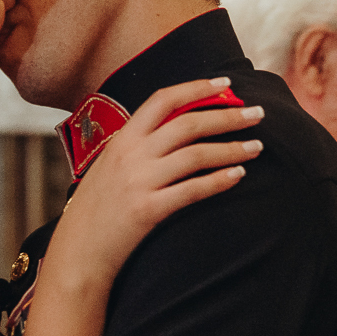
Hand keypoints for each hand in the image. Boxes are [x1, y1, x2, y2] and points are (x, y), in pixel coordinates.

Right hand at [47, 77, 263, 290]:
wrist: (78, 251)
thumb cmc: (96, 210)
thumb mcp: (109, 167)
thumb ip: (137, 148)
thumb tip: (175, 130)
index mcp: (122, 139)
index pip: (163, 100)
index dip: (197, 88)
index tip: (225, 84)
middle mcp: (130, 155)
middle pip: (188, 123)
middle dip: (228, 116)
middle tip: (258, 114)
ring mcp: (139, 182)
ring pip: (196, 154)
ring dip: (232, 148)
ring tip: (257, 147)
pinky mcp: (148, 210)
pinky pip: (192, 190)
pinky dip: (219, 180)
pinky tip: (239, 175)